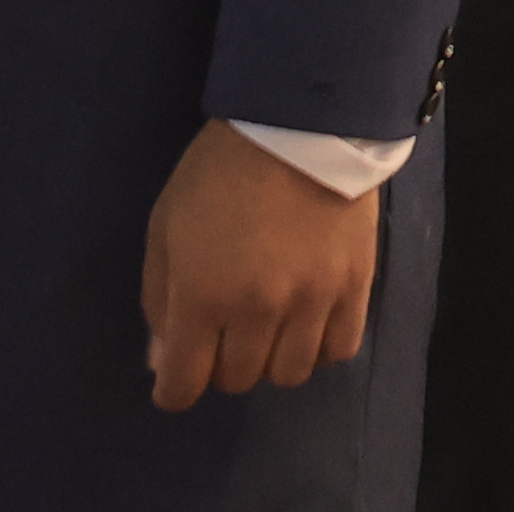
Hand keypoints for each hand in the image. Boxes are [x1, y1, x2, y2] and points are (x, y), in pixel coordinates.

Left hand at [139, 121, 380, 412]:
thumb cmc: (219, 172)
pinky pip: (339, 350)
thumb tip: (162, 359)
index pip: (183, 384)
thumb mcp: (165, 228)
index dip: (173, 390)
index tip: (176, 376)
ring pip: (289, 374)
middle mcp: (257, 310)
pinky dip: (318, 348)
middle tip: (223, 330)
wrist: (300, 123)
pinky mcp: (354, 286)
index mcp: (202, 295)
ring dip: (270, 360)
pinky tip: (308, 323)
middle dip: (220, 365)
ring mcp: (311, 300)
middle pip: (236, 380)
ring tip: (268, 328)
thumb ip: (159, 299)